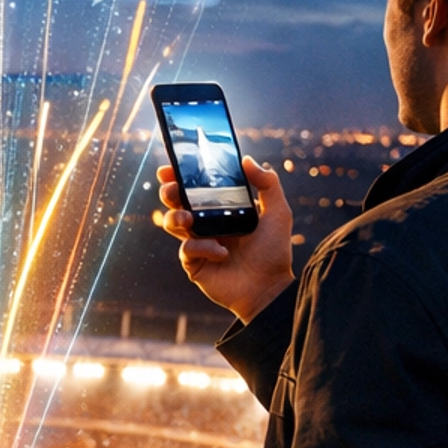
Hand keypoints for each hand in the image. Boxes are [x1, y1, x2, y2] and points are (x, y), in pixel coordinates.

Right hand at [158, 156, 294, 325]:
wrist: (270, 287)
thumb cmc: (274, 251)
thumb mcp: (278, 212)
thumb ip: (268, 184)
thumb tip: (247, 160)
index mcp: (221, 208)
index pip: (196, 187)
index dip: (180, 175)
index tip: (171, 166)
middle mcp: (206, 223)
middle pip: (176, 202)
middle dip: (169, 192)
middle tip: (174, 190)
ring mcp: (198, 243)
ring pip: (172, 223)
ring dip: (175, 217)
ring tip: (189, 220)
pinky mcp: (195, 263)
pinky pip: (186, 249)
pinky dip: (201, 247)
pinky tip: (221, 252)